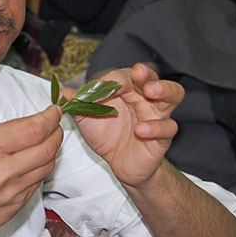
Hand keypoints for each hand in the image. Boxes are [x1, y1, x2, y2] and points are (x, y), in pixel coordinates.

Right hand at [0, 105, 62, 236]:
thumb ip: (5, 129)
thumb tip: (34, 121)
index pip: (34, 129)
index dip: (51, 117)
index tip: (55, 110)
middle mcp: (2, 172)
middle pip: (47, 148)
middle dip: (57, 132)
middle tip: (55, 124)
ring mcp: (11, 193)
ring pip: (47, 167)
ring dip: (51, 150)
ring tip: (45, 141)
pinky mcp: (16, 207)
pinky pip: (37, 183)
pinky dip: (39, 169)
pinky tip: (31, 162)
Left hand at [60, 63, 183, 187]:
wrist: (119, 164)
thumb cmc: (107, 135)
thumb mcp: (86, 118)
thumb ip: (76, 104)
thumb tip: (63, 92)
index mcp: (126, 89)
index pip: (123, 75)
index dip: (114, 79)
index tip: (102, 84)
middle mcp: (144, 98)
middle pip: (152, 77)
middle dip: (145, 73)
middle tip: (139, 72)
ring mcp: (156, 115)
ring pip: (173, 94)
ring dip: (163, 89)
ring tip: (151, 91)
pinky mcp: (163, 136)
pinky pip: (168, 127)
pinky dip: (156, 127)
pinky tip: (141, 130)